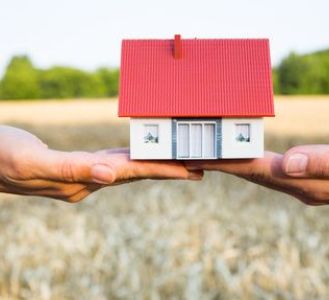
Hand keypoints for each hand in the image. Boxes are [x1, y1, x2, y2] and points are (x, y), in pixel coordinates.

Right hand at [0, 126, 201, 201]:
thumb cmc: (2, 157)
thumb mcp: (33, 162)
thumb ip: (72, 169)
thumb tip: (111, 176)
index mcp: (84, 180)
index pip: (135, 173)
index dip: (165, 170)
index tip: (195, 169)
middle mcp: (89, 181)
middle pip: (139, 173)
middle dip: (170, 169)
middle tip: (202, 166)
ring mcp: (84, 175)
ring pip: (129, 168)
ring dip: (155, 164)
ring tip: (181, 161)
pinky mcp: (78, 166)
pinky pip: (113, 161)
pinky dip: (132, 157)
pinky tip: (139, 154)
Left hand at [186, 126, 328, 204]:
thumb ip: (328, 163)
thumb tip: (288, 165)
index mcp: (310, 183)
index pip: (258, 171)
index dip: (227, 162)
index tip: (198, 155)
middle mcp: (303, 186)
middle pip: (252, 174)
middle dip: (222, 164)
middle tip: (190, 153)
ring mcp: (308, 182)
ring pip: (261, 172)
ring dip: (234, 162)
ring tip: (211, 153)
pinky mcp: (313, 174)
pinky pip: (276, 167)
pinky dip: (256, 160)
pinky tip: (248, 155)